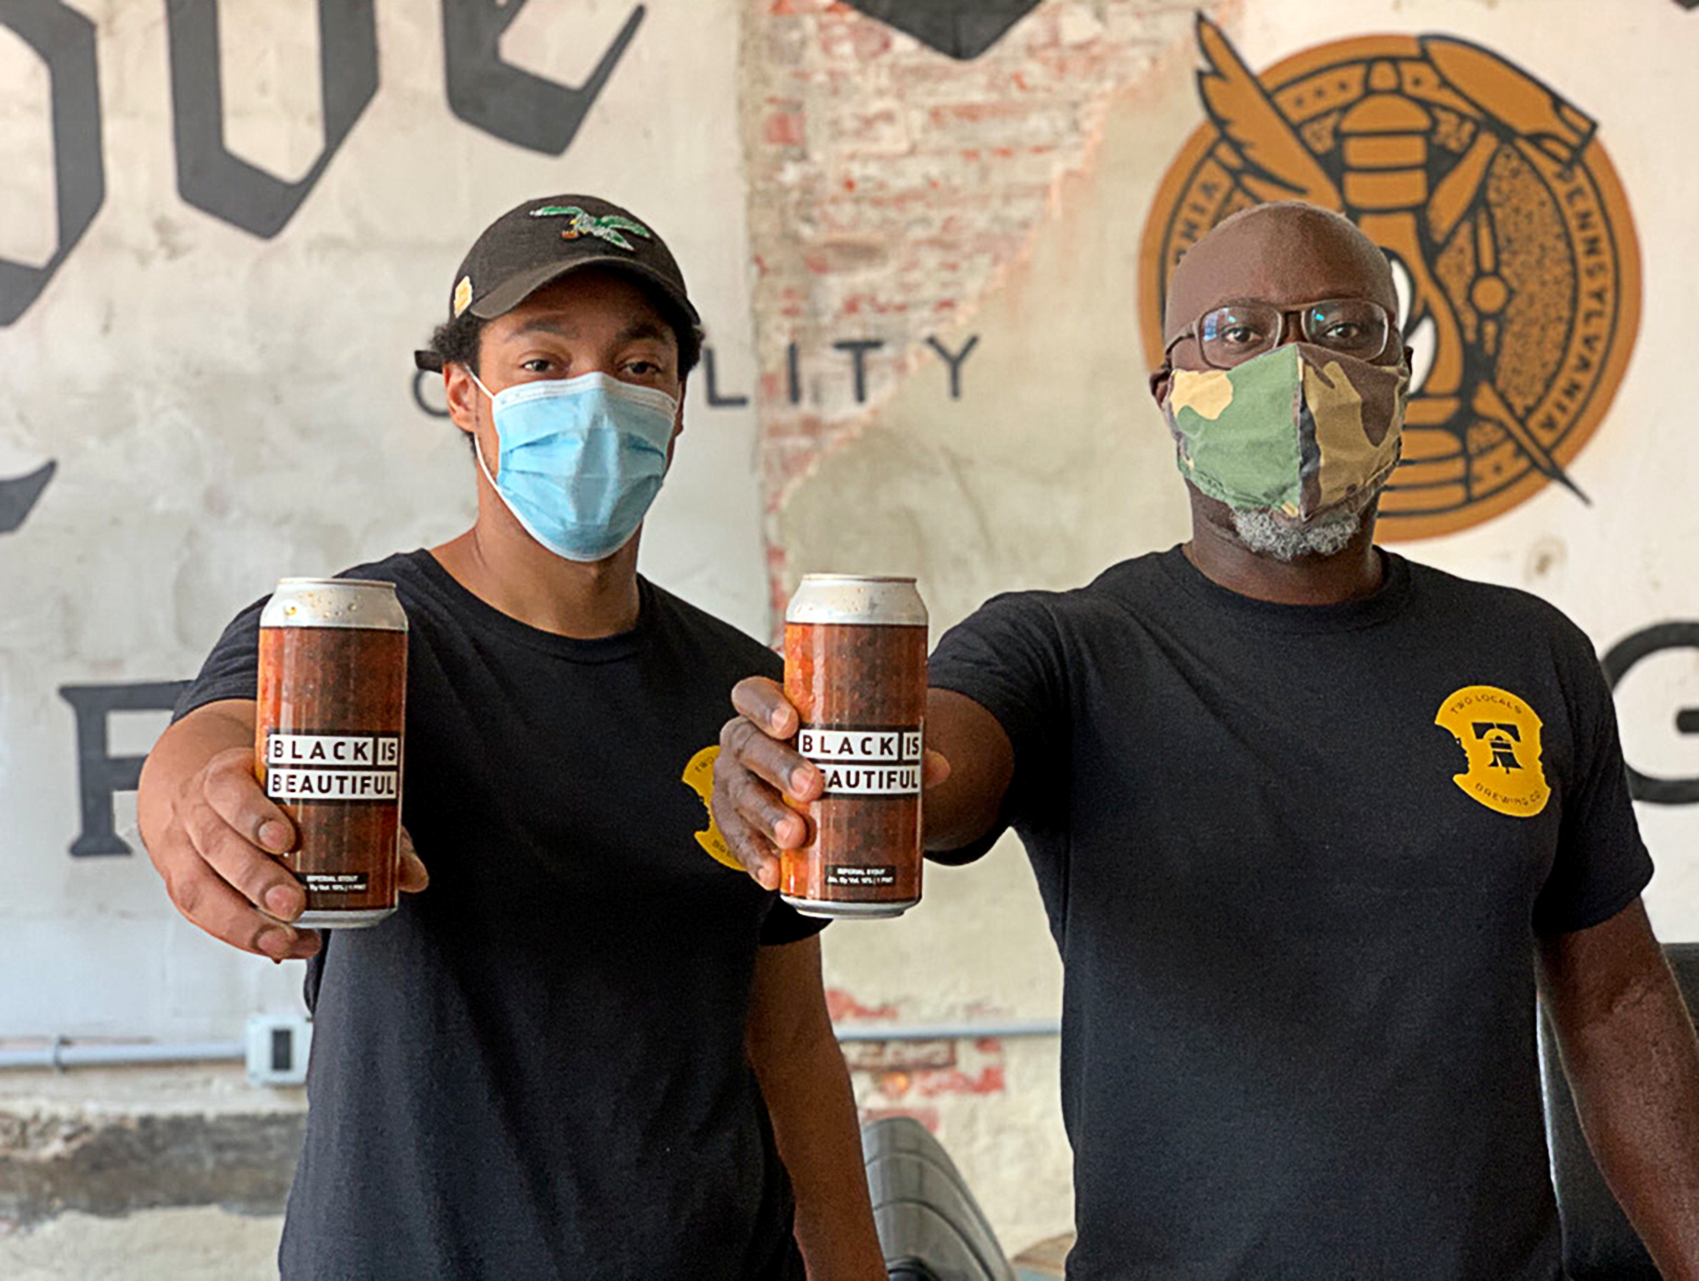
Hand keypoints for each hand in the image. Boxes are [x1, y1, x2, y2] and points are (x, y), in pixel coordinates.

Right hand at [145, 744, 427, 960]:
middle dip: (255, 877)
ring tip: (286, 940)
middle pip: (215, 844)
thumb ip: (366, 826)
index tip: (286, 837)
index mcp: (225, 776)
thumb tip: (413, 875)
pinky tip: (278, 948)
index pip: (228, 789)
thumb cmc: (270, 795)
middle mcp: (196, 812)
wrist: (208, 797)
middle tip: (293, 903)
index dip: (252, 814)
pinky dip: (239, 936)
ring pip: (198, 886)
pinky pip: (200, 915)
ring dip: (244, 921)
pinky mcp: (182, 885)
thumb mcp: (306, 792)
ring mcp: (182, 851)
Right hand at [711, 676, 948, 890]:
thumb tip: (938, 767)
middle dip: (779, 765)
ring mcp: (735, 783)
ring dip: (767, 817)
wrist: (812, 789)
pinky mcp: (734, 824)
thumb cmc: (833, 753)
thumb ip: (897, 750)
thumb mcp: (860, 745)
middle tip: (814, 784)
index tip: (791, 722)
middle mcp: (743, 742)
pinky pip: (738, 841)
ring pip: (741, 796)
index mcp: (768, 710)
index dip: (765, 706)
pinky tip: (773, 873)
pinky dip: (755, 858)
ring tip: (796, 836)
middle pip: (747, 745)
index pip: (751, 694)